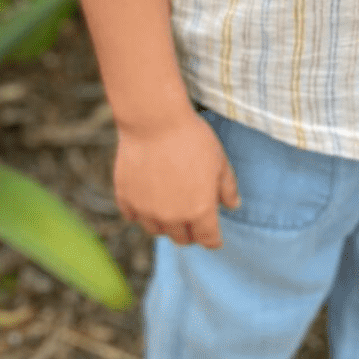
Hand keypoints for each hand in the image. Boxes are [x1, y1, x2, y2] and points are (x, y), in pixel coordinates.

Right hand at [113, 108, 239, 248]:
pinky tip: (146, 199)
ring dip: (165, 224)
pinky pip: (132, 216)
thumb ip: (228, 188)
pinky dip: (139, 212)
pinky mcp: (126, 197)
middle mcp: (172, 217)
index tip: (214, 237)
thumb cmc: (191, 137)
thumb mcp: (220, 161)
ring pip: (156, 230)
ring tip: (168, 207)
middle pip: (182, 239)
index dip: (213, 239)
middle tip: (192, 218)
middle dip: (190, 232)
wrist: (154, 119)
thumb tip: (232, 206)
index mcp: (200, 211)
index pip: (209, 239)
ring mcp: (146, 209)